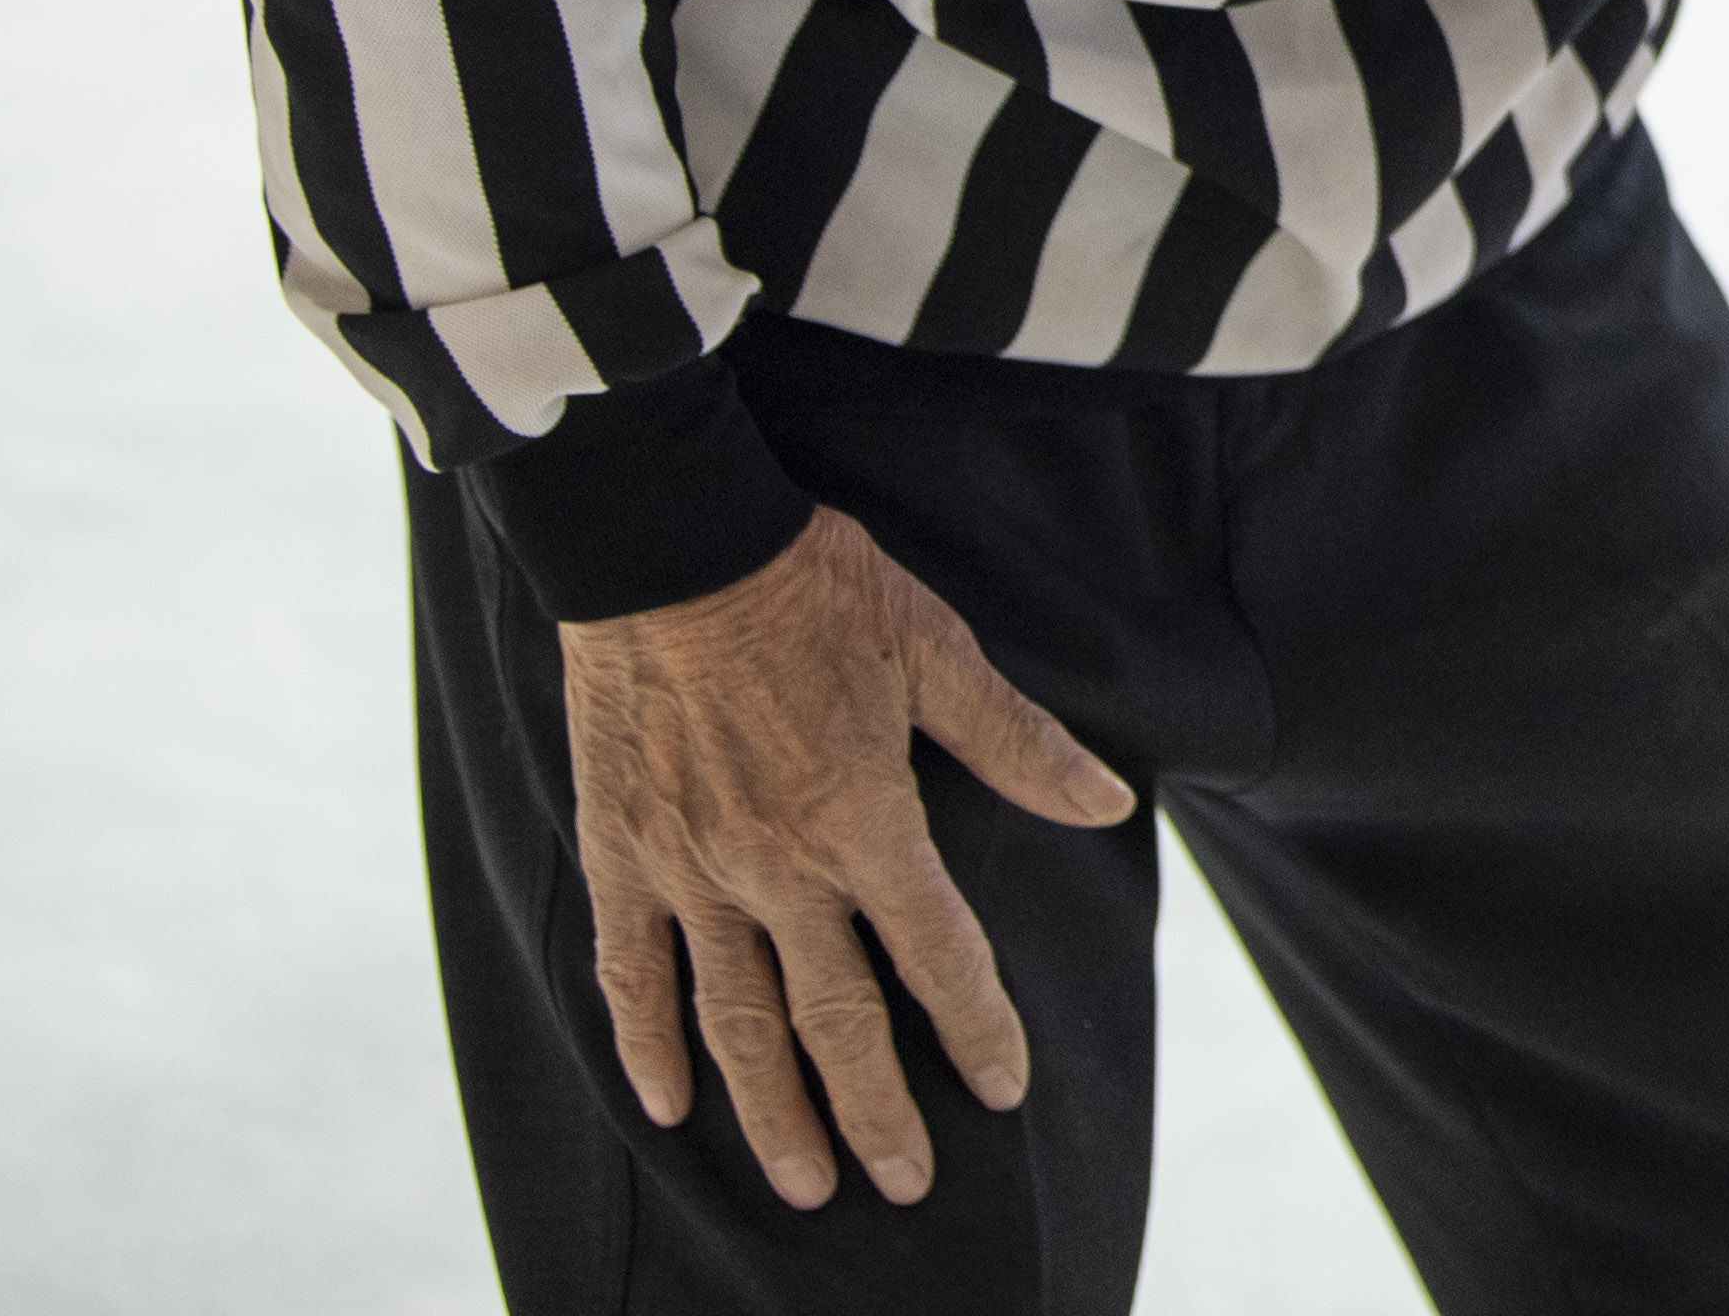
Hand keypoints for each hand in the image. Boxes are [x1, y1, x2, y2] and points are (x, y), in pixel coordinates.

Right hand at [560, 506, 1134, 1210]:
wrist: (674, 545)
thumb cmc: (816, 587)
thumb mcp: (936, 651)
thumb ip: (1017, 743)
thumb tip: (1106, 802)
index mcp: (864, 819)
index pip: (936, 955)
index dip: (974, 1029)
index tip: (1000, 1089)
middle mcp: (777, 864)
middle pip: (832, 1018)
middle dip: (874, 1110)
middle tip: (902, 1184)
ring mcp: (691, 867)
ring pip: (734, 1019)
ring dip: (770, 1110)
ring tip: (803, 1182)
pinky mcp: (622, 852)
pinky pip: (631, 969)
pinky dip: (644, 1043)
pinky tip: (669, 1105)